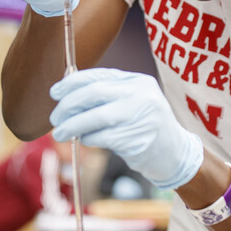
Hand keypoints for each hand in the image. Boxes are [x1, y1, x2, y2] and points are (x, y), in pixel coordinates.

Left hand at [49, 68, 202, 189]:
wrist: (176, 155)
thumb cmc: (145, 128)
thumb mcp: (132, 102)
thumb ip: (106, 96)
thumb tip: (66, 96)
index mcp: (137, 81)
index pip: (98, 76)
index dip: (72, 83)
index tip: (54, 92)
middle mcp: (141, 94)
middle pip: (94, 93)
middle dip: (68, 105)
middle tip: (55, 118)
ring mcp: (141, 116)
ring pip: (95, 117)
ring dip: (72, 125)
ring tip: (60, 133)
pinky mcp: (138, 139)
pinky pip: (102, 137)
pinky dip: (87, 138)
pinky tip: (83, 140)